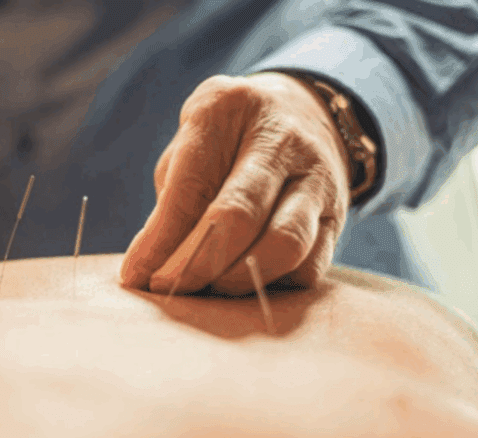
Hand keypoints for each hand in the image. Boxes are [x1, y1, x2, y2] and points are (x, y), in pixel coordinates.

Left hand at [120, 72, 352, 294]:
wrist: (304, 113)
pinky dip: (275, 285)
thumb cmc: (226, 142)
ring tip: (212, 289)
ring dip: (241, 279)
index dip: (162, 238)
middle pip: (240, 214)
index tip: (139, 276)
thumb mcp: (191, 148)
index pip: (192, 183)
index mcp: (227, 108)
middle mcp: (280, 139)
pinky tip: (248, 285)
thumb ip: (172, 203)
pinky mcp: (338, 215)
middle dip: (198, 263)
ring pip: (285, 244)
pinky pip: (310, 265)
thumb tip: (146, 270)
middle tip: (171, 290)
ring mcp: (317, 177)